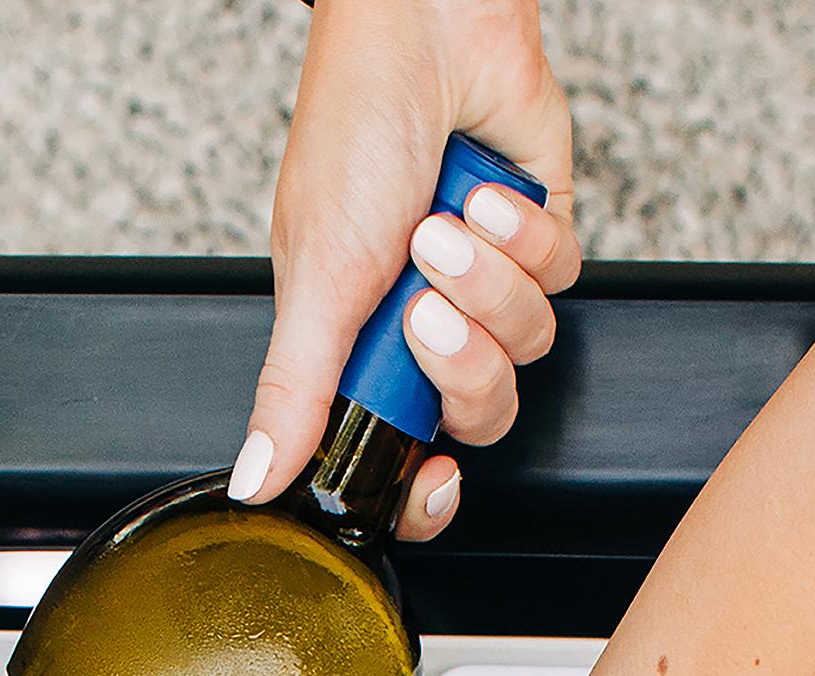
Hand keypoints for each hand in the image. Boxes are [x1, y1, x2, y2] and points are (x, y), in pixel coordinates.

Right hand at [233, 0, 579, 540]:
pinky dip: (524, 233)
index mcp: (361, 356)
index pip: (403, 462)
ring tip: (443, 223)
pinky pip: (559, 276)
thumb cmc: (355, 132)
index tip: (432, 478)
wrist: (428, 27)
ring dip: (489, 280)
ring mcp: (487, 285)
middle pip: (479, 413)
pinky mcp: (538, 236)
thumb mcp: (313, 283)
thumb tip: (255, 480)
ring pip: (525, 344)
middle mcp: (426, 330)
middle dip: (462, 363)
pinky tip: (485, 194)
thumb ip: (291, 393)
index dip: (425, 490)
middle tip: (422, 306)